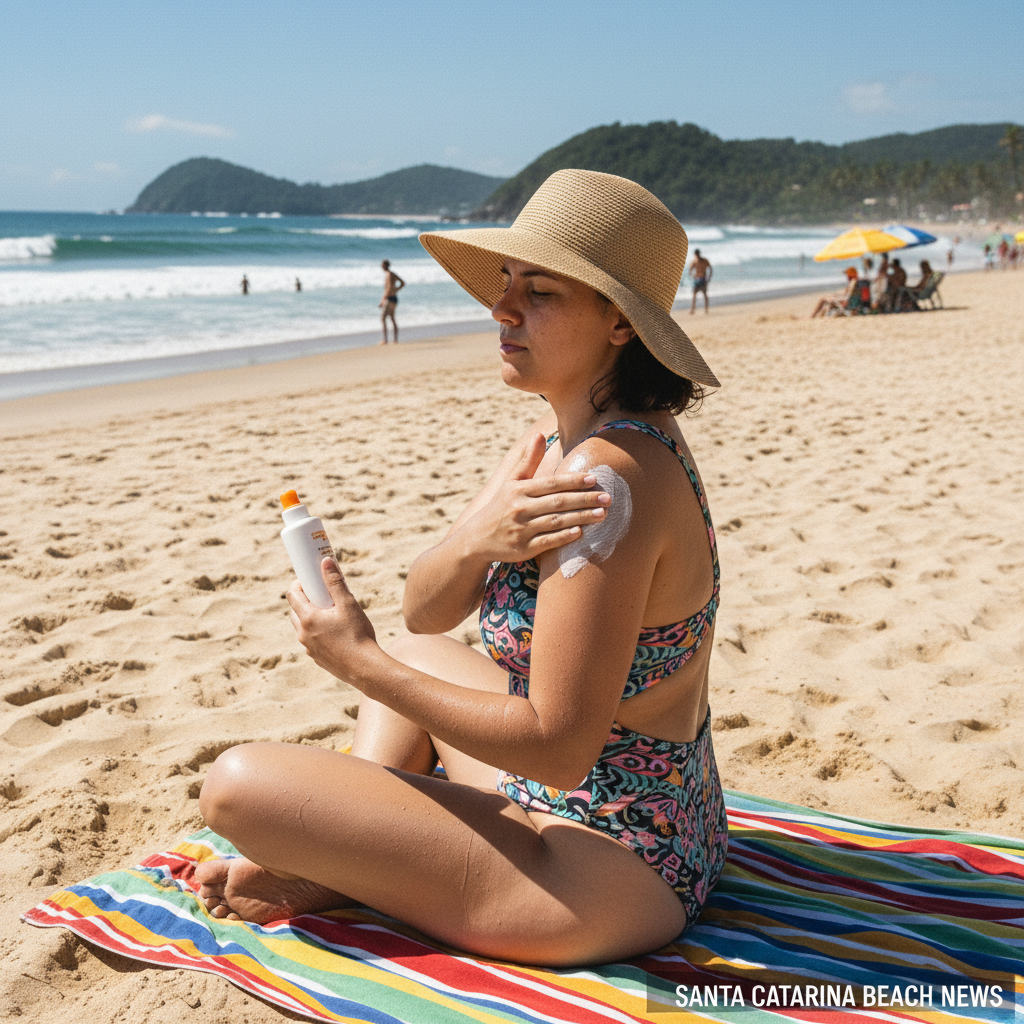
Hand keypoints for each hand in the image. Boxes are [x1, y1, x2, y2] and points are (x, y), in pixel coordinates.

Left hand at [288, 558, 378, 682]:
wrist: (365, 668)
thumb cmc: (357, 634)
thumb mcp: (348, 604)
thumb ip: (335, 582)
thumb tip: (325, 561)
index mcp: (308, 619)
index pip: (292, 595)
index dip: (299, 584)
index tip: (311, 580)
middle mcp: (303, 634)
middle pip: (296, 611)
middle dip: (306, 600)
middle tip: (323, 595)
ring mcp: (309, 648)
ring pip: (303, 627)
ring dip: (312, 618)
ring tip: (332, 614)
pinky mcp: (317, 658)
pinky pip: (313, 641)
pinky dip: (319, 633)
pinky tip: (337, 633)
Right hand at [463, 432, 610, 563]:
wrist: (476, 539)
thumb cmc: (500, 507)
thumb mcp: (511, 482)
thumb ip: (529, 460)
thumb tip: (540, 435)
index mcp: (518, 490)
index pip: (551, 483)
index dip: (573, 480)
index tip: (593, 478)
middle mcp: (519, 508)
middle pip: (558, 502)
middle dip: (584, 499)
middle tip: (607, 497)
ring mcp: (521, 529)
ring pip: (556, 521)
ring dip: (581, 517)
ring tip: (602, 515)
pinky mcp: (523, 549)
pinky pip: (547, 541)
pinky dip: (564, 537)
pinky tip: (581, 533)